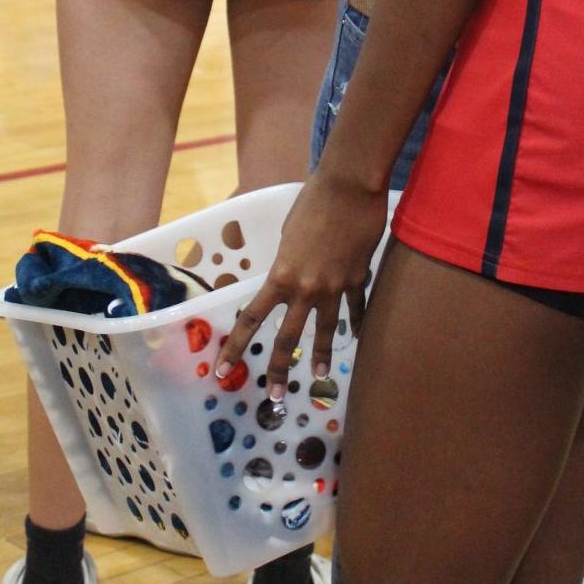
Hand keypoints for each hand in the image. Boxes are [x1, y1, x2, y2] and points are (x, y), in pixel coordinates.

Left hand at [214, 170, 388, 398]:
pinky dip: (356, 321)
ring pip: (325, 330)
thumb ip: (287, 260)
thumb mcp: (288, 233)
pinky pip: (355, 307)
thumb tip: (290, 275)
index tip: (224, 369)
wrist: (350, 188)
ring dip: (320, 355)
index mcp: (280, 275)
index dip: (236, 347)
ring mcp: (335, 287)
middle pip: (288, 337)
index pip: (252, 319)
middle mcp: (305, 288)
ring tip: (319, 375)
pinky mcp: (359, 278)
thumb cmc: (313, 200)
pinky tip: (356, 336)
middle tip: (274, 395)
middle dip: (279, 369)